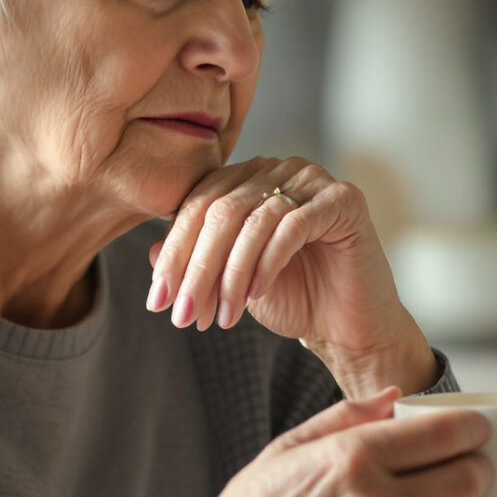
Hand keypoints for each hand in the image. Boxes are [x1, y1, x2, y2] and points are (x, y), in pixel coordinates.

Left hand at [146, 157, 435, 397]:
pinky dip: (266, 263)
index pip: (198, 204)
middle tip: (182, 314)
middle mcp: (279, 169)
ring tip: (221, 317)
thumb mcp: (232, 281)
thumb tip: (148, 252)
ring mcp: (313, 179)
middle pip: (220, 210)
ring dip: (229, 275)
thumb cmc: (294, 299)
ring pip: (251, 219)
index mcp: (249, 179)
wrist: (349, 327)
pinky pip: (291, 226)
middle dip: (196, 268)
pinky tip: (254, 296)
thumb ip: (198, 260)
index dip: (174, 253)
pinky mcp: (344, 199)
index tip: (157, 301)